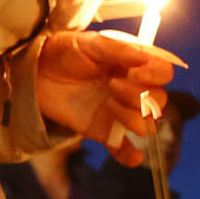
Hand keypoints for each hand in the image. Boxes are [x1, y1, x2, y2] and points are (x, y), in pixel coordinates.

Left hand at [35, 30, 174, 165]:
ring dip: (133, 117)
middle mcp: (133, 89)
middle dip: (140, 95)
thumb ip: (118, 49)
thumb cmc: (63, 52)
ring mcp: (120, 112)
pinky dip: (131, 155)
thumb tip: (145, 57)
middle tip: (112, 85)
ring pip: (147, 124)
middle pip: (159, 101)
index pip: (164, 72)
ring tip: (108, 103)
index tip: (136, 72)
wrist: (35, 73)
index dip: (157, 74)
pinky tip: (132, 156)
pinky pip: (124, 149)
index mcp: (134, 64)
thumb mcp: (89, 42)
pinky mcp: (104, 131)